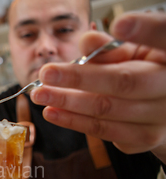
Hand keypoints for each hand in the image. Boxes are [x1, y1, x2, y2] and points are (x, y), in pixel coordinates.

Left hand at [30, 12, 165, 162]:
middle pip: (122, 82)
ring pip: (107, 111)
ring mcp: (160, 118)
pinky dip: (74, 121)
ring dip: (68, 102)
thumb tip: (87, 42)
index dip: (146, 31)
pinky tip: (53, 112)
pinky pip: (103, 131)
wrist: (164, 110)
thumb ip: (112, 47)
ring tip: (40, 94)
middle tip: (46, 73)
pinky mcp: (144, 139)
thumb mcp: (135, 52)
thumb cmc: (147, 71)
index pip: (165, 37)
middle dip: (79, 78)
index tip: (121, 24)